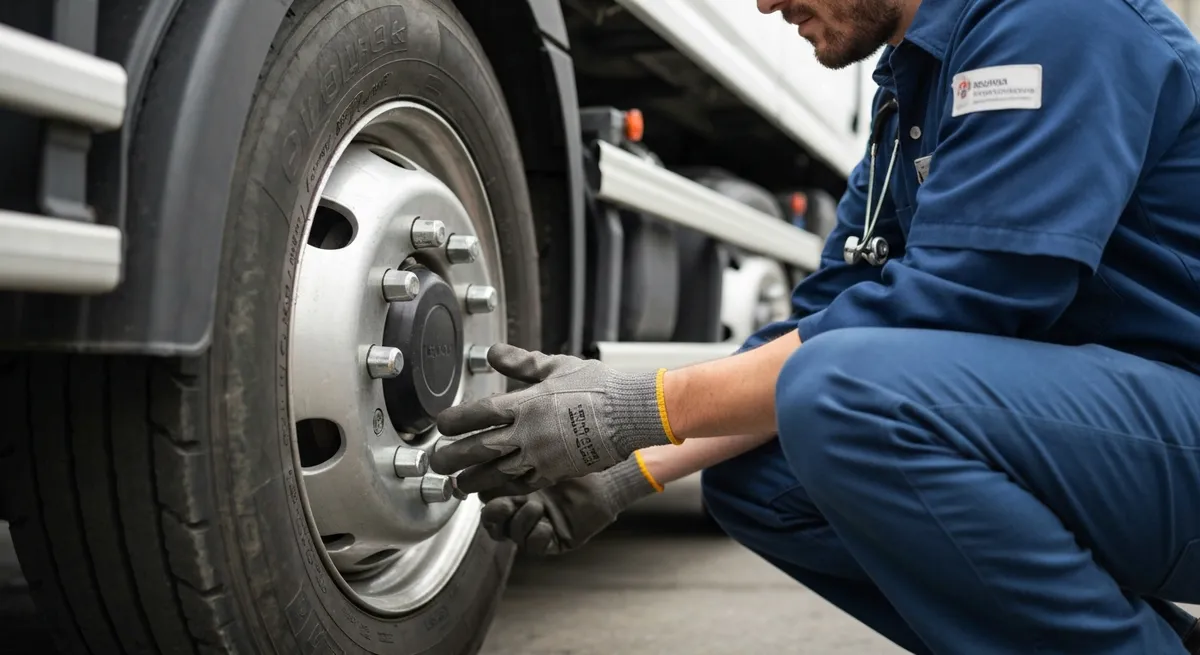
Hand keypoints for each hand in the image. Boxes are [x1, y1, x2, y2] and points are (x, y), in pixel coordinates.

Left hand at [429, 343, 674, 496]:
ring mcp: (541, 454)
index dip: (455, 421)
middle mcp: (528, 431)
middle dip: (453, 457)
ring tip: (458, 485)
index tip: (441, 426)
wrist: (629, 412)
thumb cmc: (597, 386)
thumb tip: (492, 353)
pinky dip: (504, 488)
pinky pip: (523, 483)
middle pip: (479, 447)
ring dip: (473, 480)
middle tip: (436, 464)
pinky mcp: (556, 471)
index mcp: (526, 402)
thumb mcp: (556, 366)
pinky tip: (493, 491)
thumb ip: (521, 362)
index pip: (479, 412)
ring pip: (497, 472)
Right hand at [479, 456, 658, 555]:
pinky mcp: (556, 539)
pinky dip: (537, 537)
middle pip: (494, 524)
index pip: (486, 499)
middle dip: (493, 517)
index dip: (481, 496)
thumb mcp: (542, 449)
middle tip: (502, 505)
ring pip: (513, 535)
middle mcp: (523, 507)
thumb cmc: (576, 455)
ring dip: (519, 523)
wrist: (610, 472)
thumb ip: (515, 446)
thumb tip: (489, 434)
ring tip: (535, 506)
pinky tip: (545, 524)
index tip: (482, 487)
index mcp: (515, 488)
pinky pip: (537, 547)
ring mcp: (539, 524)